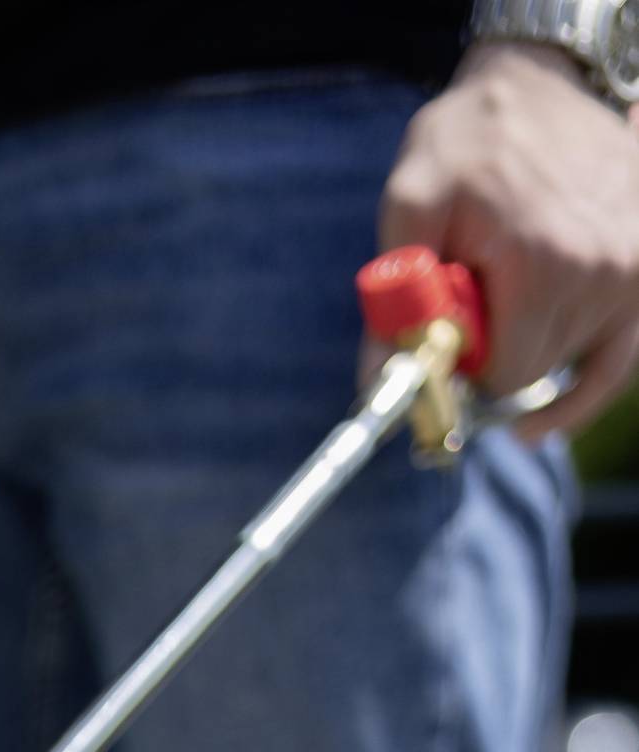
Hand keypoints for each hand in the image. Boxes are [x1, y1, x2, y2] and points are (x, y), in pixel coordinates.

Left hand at [381, 40, 638, 437]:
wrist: (544, 85)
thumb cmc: (471, 139)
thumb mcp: (413, 200)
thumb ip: (395, 295)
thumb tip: (380, 382)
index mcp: (543, 260)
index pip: (502, 377)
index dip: (464, 369)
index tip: (445, 339)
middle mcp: (602, 270)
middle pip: (534, 376)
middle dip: (495, 355)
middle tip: (474, 300)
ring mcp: (633, 271)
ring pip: (567, 366)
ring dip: (531, 347)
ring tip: (511, 285)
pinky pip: (615, 363)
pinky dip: (576, 390)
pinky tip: (534, 423)